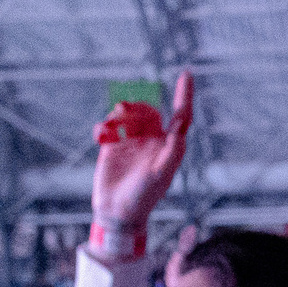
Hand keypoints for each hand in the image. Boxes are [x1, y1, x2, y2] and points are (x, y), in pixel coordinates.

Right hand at [93, 70, 193, 234]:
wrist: (117, 212)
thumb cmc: (144, 197)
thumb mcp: (160, 176)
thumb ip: (171, 152)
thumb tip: (179, 128)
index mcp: (168, 145)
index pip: (180, 115)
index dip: (184, 95)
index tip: (186, 73)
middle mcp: (151, 140)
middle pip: (149, 110)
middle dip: (139, 108)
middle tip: (125, 113)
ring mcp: (131, 141)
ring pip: (128, 114)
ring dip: (120, 115)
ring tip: (112, 128)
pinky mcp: (112, 146)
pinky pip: (109, 126)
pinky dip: (104, 126)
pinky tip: (101, 135)